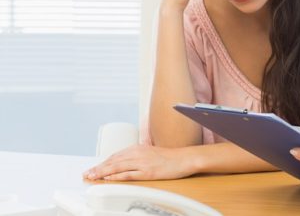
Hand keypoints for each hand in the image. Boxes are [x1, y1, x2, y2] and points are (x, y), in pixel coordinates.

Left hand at [82, 144, 197, 180]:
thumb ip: (138, 155)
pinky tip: (109, 179)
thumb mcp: (151, 152)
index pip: (115, 156)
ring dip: (103, 172)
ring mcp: (142, 162)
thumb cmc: (170, 157)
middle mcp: (138, 153)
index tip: (93, 168)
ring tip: (92, 177)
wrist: (184, 159)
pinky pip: (129, 174)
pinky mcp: (147, 171)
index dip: (102, 163)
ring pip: (118, 167)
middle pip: (113, 161)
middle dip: (98, 168)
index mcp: (137, 148)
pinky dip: (117, 177)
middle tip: (86, 174)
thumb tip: (127, 161)